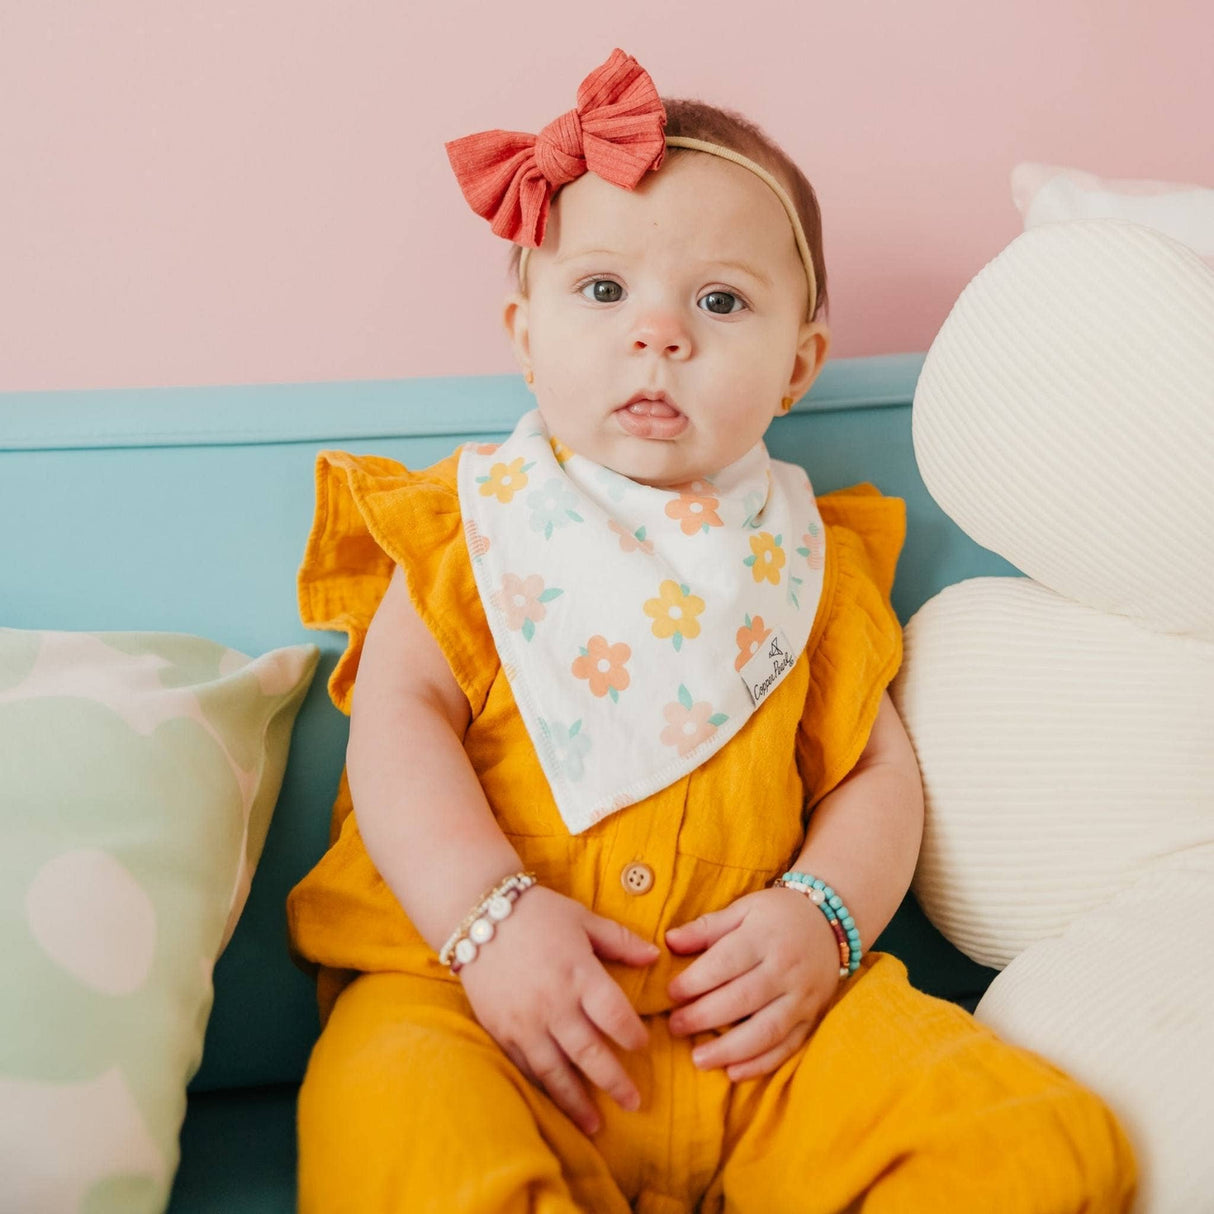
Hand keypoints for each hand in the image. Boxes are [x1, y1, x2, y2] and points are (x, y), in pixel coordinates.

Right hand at [456, 884, 658, 1135]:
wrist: (478, 914)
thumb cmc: (537, 913)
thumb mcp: (583, 919)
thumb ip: (620, 941)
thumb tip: (655, 956)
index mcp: (580, 974)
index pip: (616, 1016)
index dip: (633, 1036)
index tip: (643, 1046)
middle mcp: (554, 1003)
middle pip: (590, 1052)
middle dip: (614, 1082)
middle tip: (634, 1103)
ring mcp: (526, 1021)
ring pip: (556, 1070)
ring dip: (578, 1101)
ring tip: (596, 1125)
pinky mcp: (502, 1030)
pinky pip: (525, 1067)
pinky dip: (543, 1088)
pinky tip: (555, 1104)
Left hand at [665, 887, 841, 1081]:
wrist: (832, 923)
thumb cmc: (778, 914)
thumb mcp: (744, 909)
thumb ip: (707, 927)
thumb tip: (670, 942)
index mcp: (764, 936)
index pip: (726, 961)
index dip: (696, 980)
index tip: (671, 994)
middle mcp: (786, 968)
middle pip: (743, 999)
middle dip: (704, 1017)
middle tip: (674, 1027)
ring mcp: (802, 997)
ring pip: (766, 1030)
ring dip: (730, 1049)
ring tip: (698, 1059)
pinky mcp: (812, 1018)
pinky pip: (788, 1047)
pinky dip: (761, 1064)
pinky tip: (733, 1072)